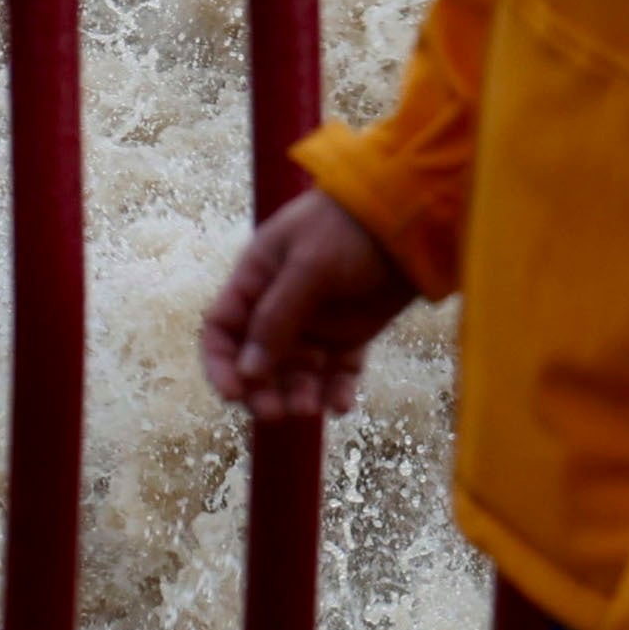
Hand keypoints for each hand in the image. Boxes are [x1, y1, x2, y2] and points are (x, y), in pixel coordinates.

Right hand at [198, 187, 415, 420]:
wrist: (408, 217)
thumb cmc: (347, 228)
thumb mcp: (307, 266)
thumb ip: (277, 317)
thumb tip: (248, 371)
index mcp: (256, 280)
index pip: (223, 329)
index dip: (220, 364)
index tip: (232, 395)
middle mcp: (280, 307)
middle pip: (257, 361)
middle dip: (262, 389)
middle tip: (276, 412)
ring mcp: (316, 324)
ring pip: (296, 373)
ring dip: (298, 394)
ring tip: (312, 408)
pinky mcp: (351, 336)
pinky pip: (337, 374)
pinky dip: (336, 391)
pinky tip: (341, 404)